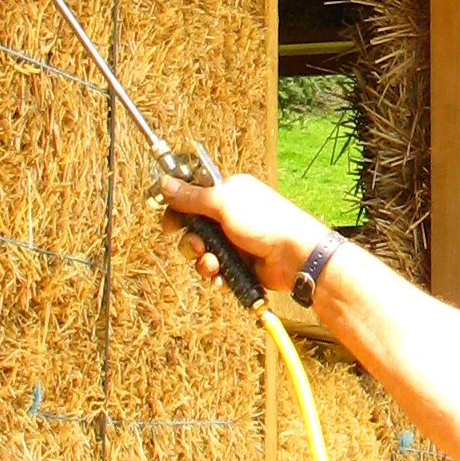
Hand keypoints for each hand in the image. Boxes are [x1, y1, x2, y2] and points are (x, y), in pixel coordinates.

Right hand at [158, 170, 328, 296]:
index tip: (167, 219)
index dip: (177, 208)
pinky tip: (221, 276)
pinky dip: (215, 274)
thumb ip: (192, 196)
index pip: (192, 196)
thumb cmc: (265, 221)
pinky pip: (215, 269)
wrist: (294, 256)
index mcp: (227, 193)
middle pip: (193, 227)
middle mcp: (229, 215)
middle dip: (190, 240)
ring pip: (201, 251)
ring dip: (203, 260)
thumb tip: (164, 183)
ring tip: (214, 263)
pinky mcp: (238, 262)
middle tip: (197, 244)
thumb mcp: (224, 204)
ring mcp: (234, 240)